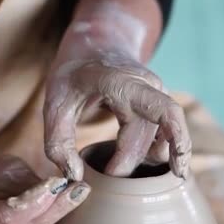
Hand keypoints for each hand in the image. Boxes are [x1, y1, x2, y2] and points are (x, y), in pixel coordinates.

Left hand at [43, 51, 191, 180]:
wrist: (95, 44)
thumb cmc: (73, 75)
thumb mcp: (54, 104)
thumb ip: (58, 143)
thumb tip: (75, 177)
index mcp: (124, 82)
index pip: (163, 114)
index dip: (139, 152)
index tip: (111, 175)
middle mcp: (150, 87)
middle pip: (151, 137)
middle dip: (131, 163)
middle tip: (108, 178)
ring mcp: (159, 96)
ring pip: (163, 138)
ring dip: (149, 160)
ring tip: (125, 171)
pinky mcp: (161, 105)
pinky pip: (168, 135)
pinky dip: (157, 154)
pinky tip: (143, 166)